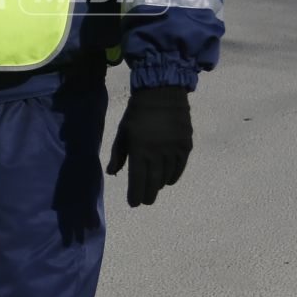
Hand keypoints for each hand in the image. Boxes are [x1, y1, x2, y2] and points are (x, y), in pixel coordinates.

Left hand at [106, 86, 192, 207]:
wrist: (162, 93)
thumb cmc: (137, 113)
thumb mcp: (122, 132)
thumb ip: (117, 154)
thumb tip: (111, 172)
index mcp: (139, 150)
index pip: (137, 180)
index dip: (135, 194)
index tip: (133, 203)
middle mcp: (157, 153)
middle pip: (153, 182)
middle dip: (148, 195)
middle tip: (145, 201)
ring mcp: (173, 150)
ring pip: (166, 177)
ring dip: (159, 185)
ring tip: (154, 188)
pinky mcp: (185, 146)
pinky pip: (179, 168)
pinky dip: (173, 176)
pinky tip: (167, 179)